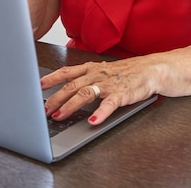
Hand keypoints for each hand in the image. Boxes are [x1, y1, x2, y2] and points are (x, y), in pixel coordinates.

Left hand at [41, 58, 155, 125]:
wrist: (152, 69)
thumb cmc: (127, 73)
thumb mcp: (102, 71)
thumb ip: (87, 79)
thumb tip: (67, 91)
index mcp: (91, 68)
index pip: (66, 72)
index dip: (51, 78)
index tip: (38, 86)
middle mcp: (97, 74)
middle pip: (71, 86)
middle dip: (56, 98)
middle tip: (44, 109)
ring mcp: (108, 83)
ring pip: (85, 93)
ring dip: (70, 106)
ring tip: (60, 115)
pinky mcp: (122, 93)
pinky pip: (109, 104)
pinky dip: (100, 113)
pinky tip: (92, 121)